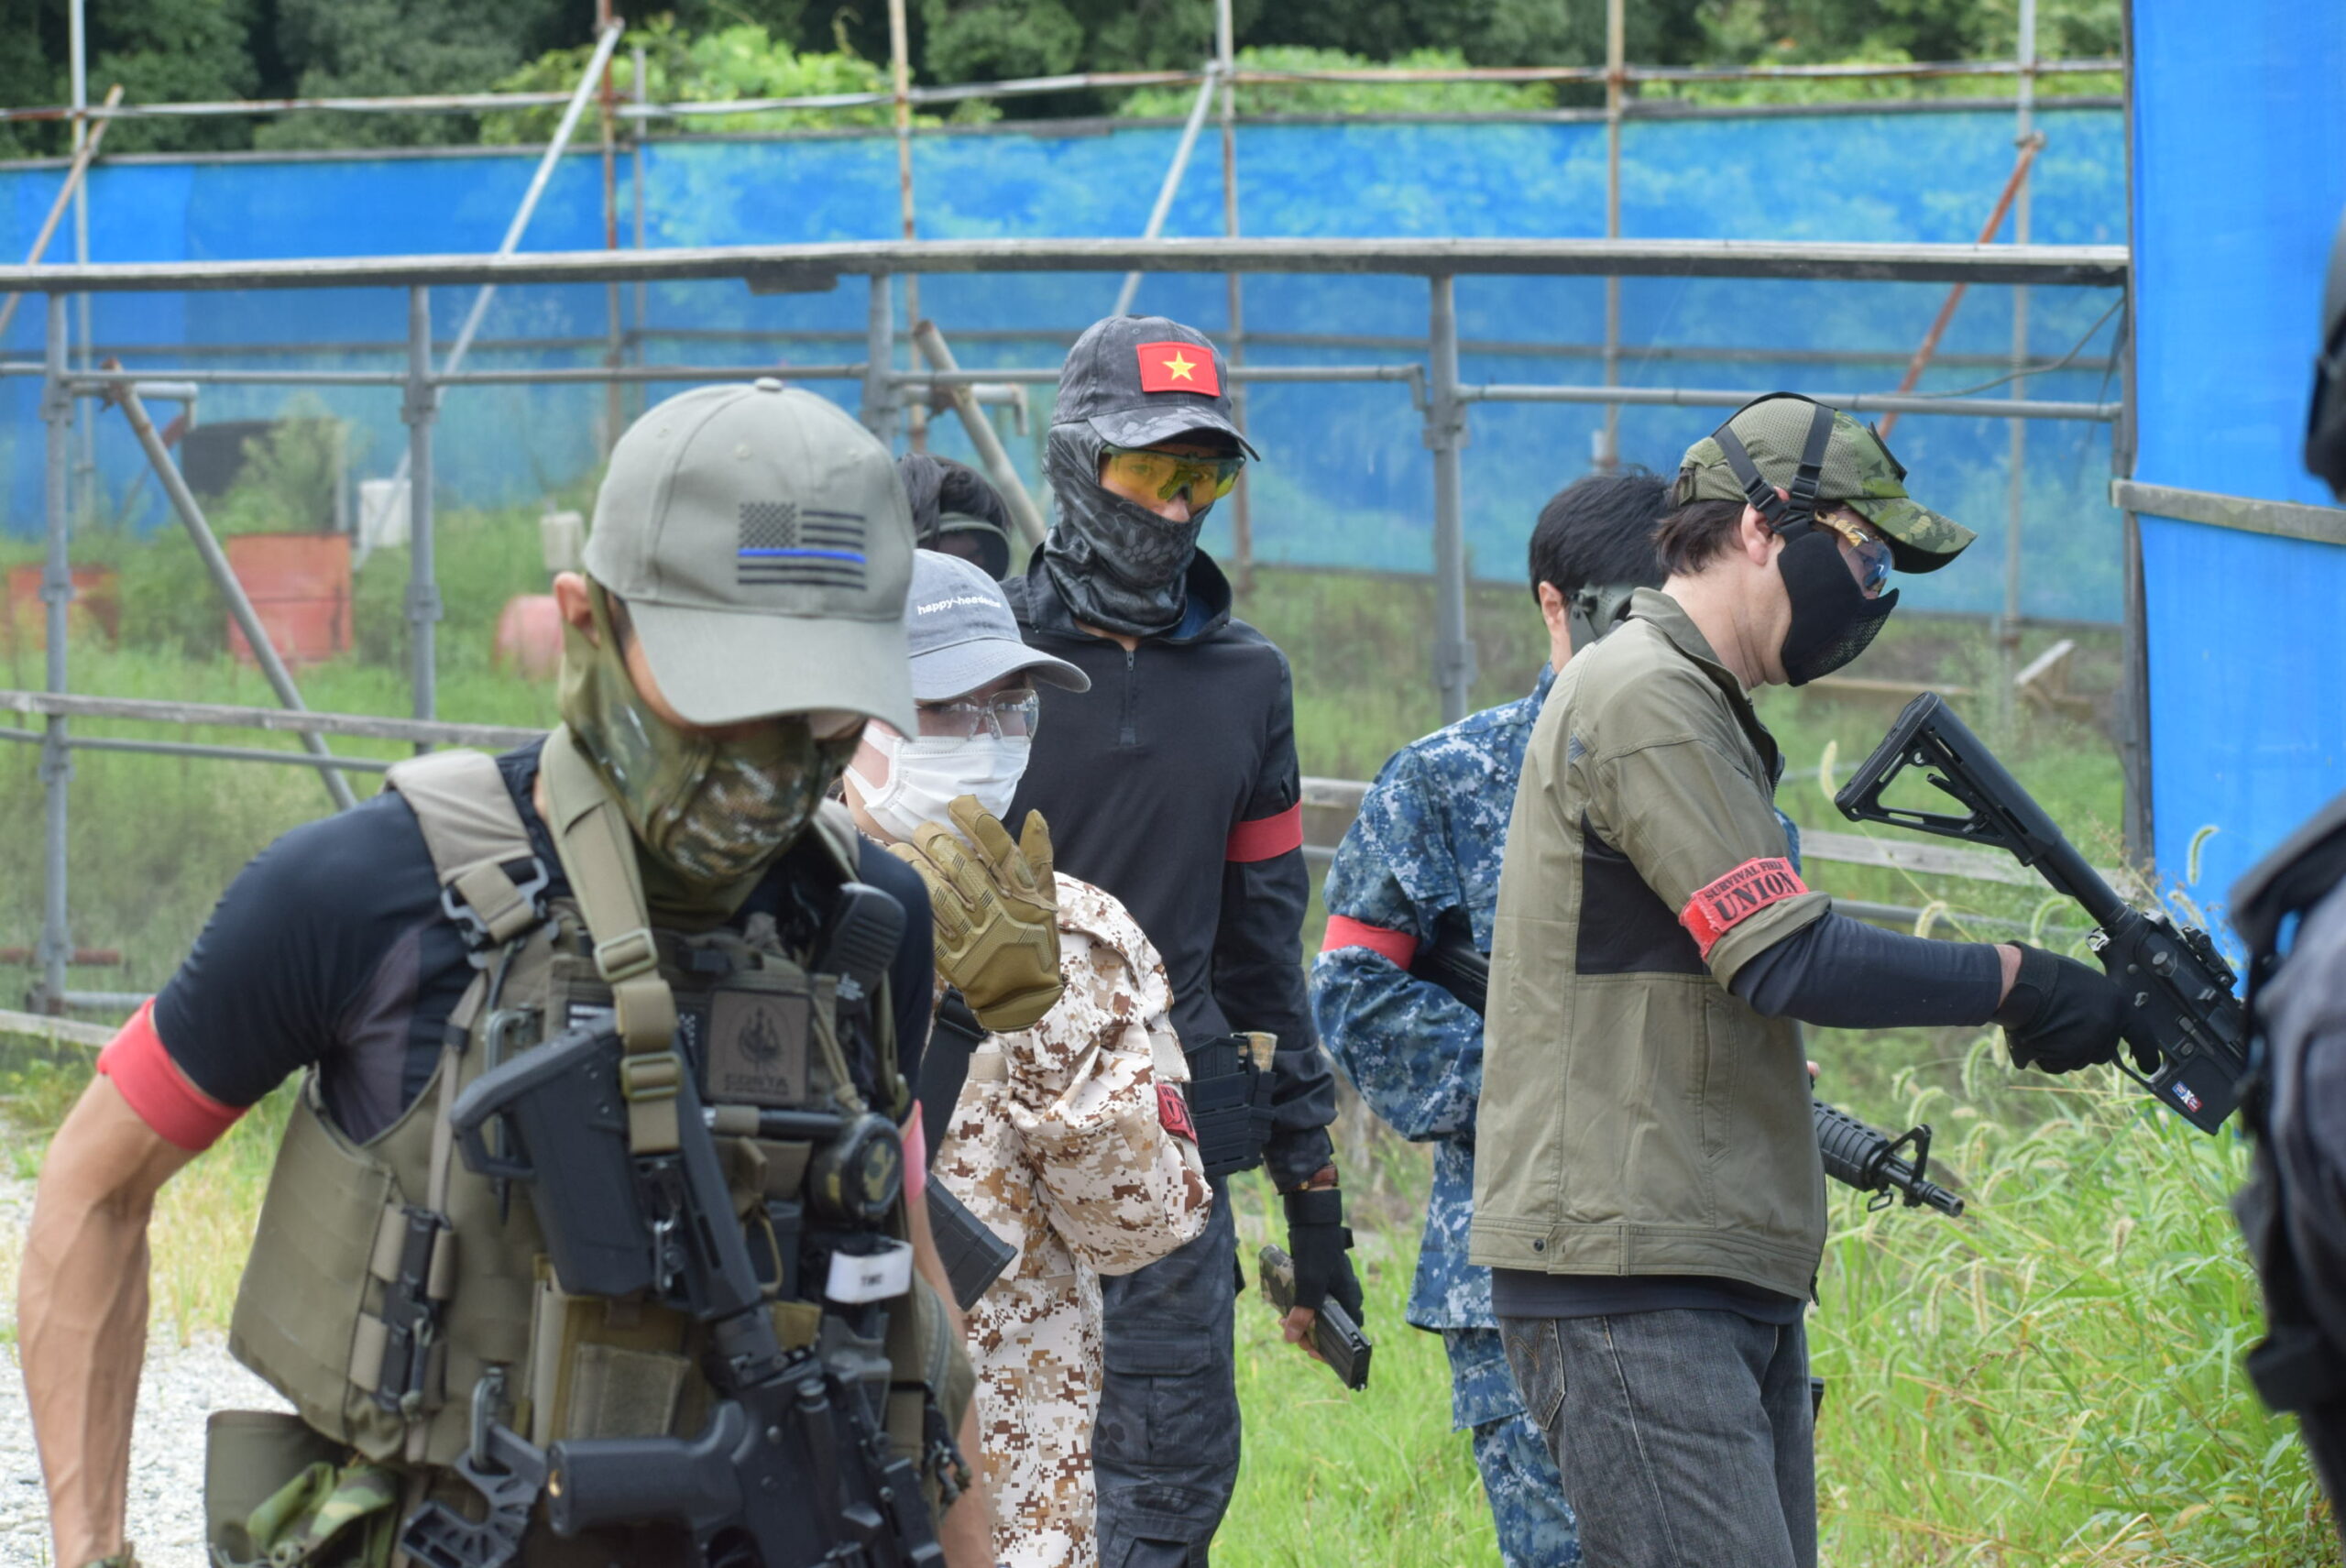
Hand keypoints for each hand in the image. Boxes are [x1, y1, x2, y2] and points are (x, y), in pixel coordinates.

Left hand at [890, 797, 1062, 1031]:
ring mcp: (976, 936)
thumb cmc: (1035, 940)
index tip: (957, 804)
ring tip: (899, 849)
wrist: (1023, 996)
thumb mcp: (1046, 898)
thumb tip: (1034, 814)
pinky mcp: (954, 958)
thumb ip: (1039, 856)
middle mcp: (1000, 911)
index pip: (999, 849)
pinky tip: (898, 883)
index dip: (976, 821)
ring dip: (914, 865)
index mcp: (1023, 894)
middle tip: (923, 829)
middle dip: (936, 840)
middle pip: (961, 866)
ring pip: (938, 891)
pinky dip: (911, 900)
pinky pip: (927, 924)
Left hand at [1281, 1183, 1362, 1357]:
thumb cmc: (1317, 1249)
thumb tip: (1291, 1338)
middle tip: (1291, 1336)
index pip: (1349, 1334)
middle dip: (1310, 1335)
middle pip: (1331, 1327)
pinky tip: (1284, 1309)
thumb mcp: (1309, 1283)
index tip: (1313, 1353)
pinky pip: (1312, 1301)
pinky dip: (1300, 1308)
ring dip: (1302, 1322)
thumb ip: (1302, 1311)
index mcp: (1349, 1299)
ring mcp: (1332, 1287)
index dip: (1333, 1350)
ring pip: (1319, 1314)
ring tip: (1282, 1322)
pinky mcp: (1321, 1279)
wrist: (1313, 1219)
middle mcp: (1344, 1296)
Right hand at [1994, 943, 2138, 1073]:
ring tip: (2048, 1027)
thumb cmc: (2048, 975)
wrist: (2020, 980)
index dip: (2148, 1053)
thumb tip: (2105, 1023)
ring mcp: (2087, 1041)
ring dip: (2066, 1051)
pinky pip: (2059, 1065)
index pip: (2142, 1036)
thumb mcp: (2088, 984)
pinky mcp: (2065, 1054)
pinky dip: (2048, 1058)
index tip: (2149, 1066)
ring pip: (2081, 1060)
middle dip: (2088, 1045)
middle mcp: (2107, 1025)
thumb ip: (2101, 1006)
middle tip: (2066, 1027)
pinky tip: (2038, 1039)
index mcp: (2118, 1005)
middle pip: (2104, 1051)